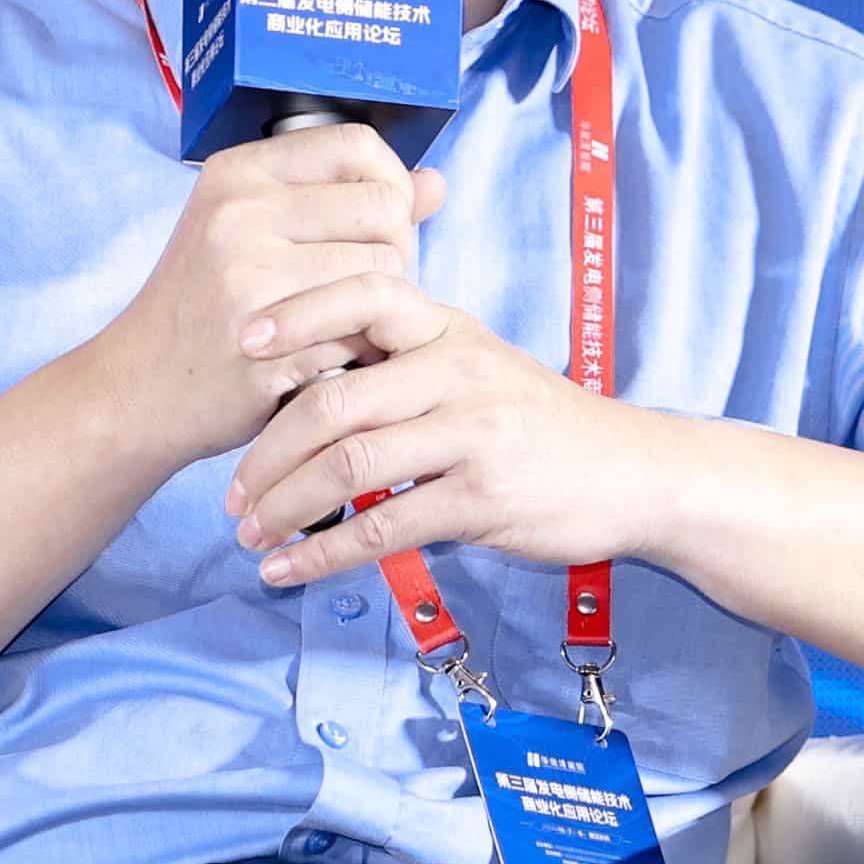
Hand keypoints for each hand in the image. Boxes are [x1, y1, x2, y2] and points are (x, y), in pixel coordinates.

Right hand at [90, 123, 448, 468]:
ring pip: (384, 272)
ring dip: (381, 306)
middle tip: (363, 288)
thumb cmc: (206, 308)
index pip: (357, 145)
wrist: (138, 388)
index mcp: (237, 173)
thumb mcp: (254, 234)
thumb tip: (435, 183)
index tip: (382, 223)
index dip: (390, 184)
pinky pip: (362, 330)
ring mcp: (250, 276)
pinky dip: (358, 349)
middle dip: (395, 251)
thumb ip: (343, 203)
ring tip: (342, 323)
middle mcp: (240, 212)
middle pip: (384, 208)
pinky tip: (328, 357)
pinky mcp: (269, 341)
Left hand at [219, 289, 676, 583]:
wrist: (635, 474)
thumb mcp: (478, 364)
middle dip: (266, 450)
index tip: (238, 342)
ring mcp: (473, 434)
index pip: (364, 294)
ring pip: (349, 465)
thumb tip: (307, 364)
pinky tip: (289, 569)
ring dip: (284, 505)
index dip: (296, 313)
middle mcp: (459, 371)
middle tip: (229, 490)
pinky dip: (324, 553)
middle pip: (335, 398)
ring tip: (248, 533)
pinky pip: (383, 525)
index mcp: (450, 330)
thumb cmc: (539, 421)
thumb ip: (404, 358)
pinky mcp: (484, 499)